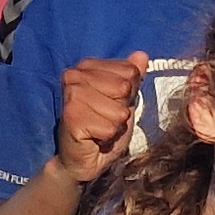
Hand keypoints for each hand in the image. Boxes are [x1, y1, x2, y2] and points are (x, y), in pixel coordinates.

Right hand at [53, 52, 151, 180]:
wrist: (82, 159)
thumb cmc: (102, 128)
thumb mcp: (123, 100)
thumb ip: (132, 78)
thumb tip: (142, 55)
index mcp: (87, 66)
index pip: (129, 71)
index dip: (128, 94)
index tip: (111, 104)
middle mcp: (75, 76)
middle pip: (124, 89)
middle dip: (121, 109)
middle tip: (104, 118)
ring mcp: (72, 95)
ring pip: (119, 110)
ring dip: (114, 126)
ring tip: (98, 128)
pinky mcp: (72, 117)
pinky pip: (110, 127)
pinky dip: (107, 137)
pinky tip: (93, 138)